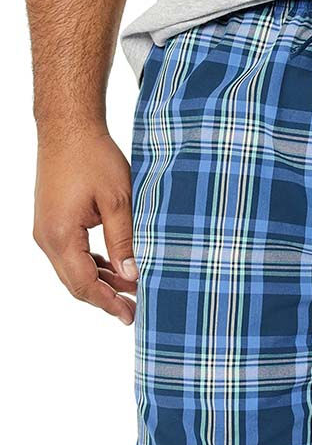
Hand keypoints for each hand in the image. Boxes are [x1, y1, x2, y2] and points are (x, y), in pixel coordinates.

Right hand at [33, 127, 137, 324]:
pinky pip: (71, 253)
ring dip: (100, 280)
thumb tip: (131, 276)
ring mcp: (46, 230)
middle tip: (133, 311)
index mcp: (60, 236)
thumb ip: (124, 241)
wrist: (69, 129)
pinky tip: (114, 268)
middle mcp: (46, 237)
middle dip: (105, 297)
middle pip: (75, 281)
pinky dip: (92, 263)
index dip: (108, 302)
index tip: (130, 315)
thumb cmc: (94, 158)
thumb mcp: (119, 201)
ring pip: (73, 268)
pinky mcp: (53, 221)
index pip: (84, 283)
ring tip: (130, 291)